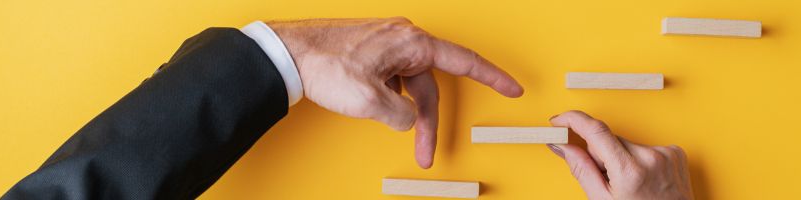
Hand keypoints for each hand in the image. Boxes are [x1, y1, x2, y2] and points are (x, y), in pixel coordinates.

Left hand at [267, 18, 523, 168]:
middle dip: (429, 121)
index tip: (512, 87)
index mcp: (412, 43)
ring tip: (392, 136)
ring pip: (410, 85)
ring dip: (405, 113)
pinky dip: (390, 100)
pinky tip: (377, 111)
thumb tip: (407, 120)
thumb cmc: (327, 66)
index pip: (464, 60)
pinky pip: (393, 80)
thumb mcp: (371, 102)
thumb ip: (400, 115)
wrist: (288, 54)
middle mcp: (403, 39)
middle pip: (430, 85)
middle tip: (428, 153)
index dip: (492, 77)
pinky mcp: (371, 52)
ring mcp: (387, 44)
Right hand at [547, 111, 693, 199]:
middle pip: (610, 139)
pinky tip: (645, 178)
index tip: (559, 121)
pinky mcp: (675, 153)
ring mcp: (666, 154)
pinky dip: (641, 160)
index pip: (595, 131)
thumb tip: (562, 146)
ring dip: (623, 158)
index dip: (573, 121)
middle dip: (602, 154)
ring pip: (628, 143)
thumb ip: (582, 170)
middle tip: (608, 179)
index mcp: (629, 171)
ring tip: (631, 183)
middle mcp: (651, 157)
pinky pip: (646, 147)